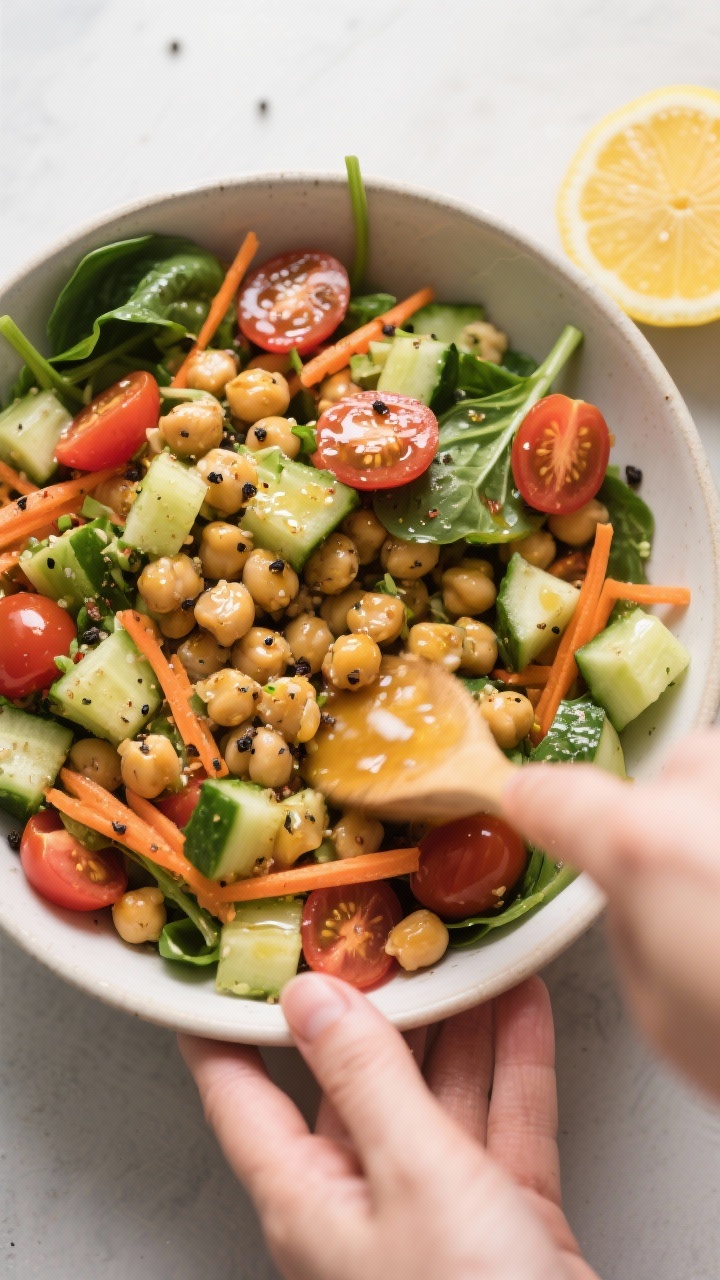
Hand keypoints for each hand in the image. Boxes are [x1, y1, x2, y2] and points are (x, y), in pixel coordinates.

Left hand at [180, 975, 596, 1279]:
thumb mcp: (413, 1176)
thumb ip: (364, 1080)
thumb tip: (310, 1000)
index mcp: (307, 1202)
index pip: (238, 1096)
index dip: (222, 1026)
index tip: (223, 961)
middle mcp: (362, 1205)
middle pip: (352, 1083)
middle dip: (373, 1008)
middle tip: (379, 935)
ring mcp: (433, 1214)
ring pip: (434, 1095)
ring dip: (456, 1025)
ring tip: (462, 956)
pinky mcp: (501, 1222)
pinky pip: (501, 1125)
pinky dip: (513, 1064)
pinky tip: (519, 1009)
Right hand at [503, 726, 719, 1098]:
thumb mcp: (664, 1017)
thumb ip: (629, 930)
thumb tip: (633, 898)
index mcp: (646, 846)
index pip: (555, 798)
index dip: (532, 804)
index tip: (525, 802)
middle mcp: (715, 791)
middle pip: (662, 779)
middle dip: (665, 826)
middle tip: (695, 906)